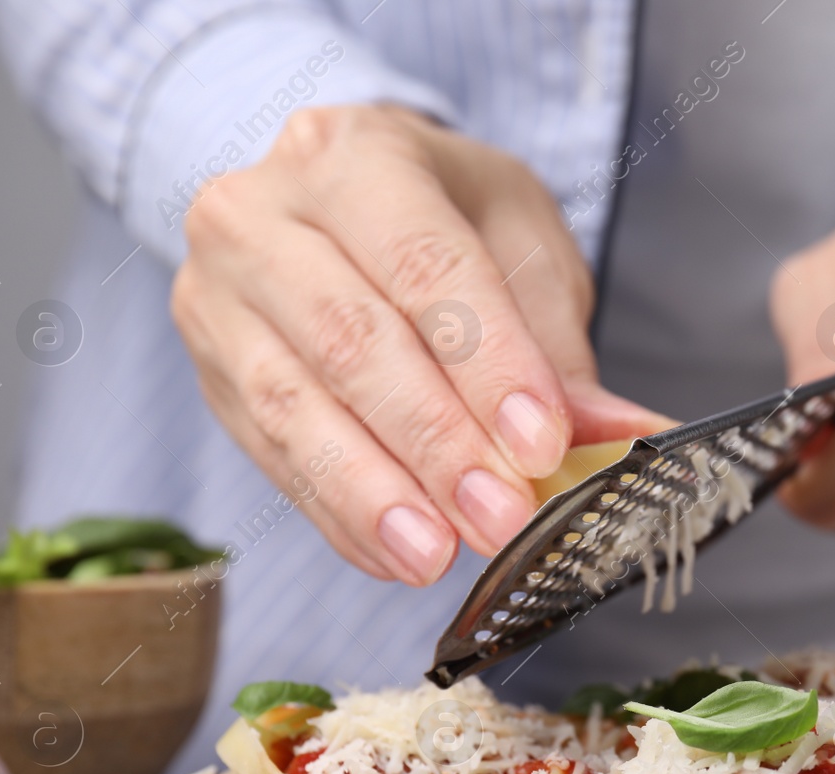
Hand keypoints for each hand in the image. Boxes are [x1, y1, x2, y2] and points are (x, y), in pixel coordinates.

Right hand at [171, 105, 661, 583]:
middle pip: (351, 340)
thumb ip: (557, 345)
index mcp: (357, 156)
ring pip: (292, 406)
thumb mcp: (518, 246)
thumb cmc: (441, 218)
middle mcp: (263, 215)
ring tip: (437, 555)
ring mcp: (219, 296)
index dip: (486, 363)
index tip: (539, 444)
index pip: (423, 265)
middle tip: (500, 516)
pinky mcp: (210, 371)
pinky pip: (271, 457)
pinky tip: (394, 555)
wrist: (334, 202)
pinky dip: (340, 516)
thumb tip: (624, 436)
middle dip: (435, 443)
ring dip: (373, 495)